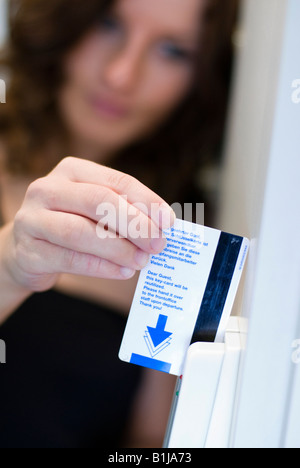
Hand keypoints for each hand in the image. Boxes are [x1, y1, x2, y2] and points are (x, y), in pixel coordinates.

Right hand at [3, 157, 174, 291]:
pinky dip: (102, 267)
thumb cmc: (70, 225)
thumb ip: (123, 211)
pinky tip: (123, 272)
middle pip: (98, 202)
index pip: (116, 181)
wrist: (26, 250)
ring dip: (119, 249)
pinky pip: (70, 259)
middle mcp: (47, 189)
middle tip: (158, 244)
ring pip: (81, 232)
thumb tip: (161, 226)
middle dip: (135, 224)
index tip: (168, 221)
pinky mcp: (28, 252)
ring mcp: (32, 220)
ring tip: (142, 261)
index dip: (146, 200)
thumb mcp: (93, 210)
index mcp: (71, 171)